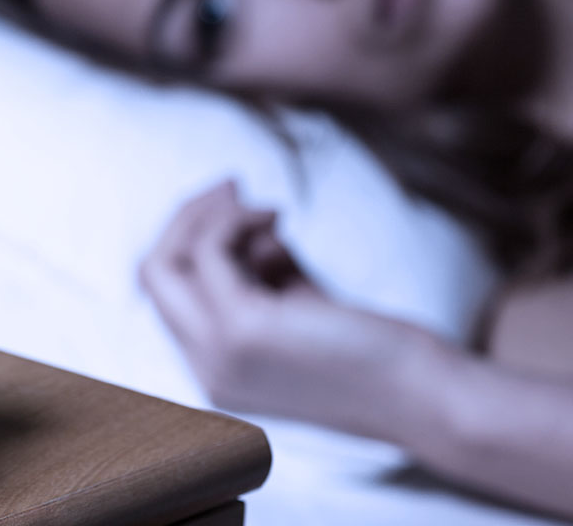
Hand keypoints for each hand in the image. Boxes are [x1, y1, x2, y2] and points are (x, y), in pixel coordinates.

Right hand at [139, 179, 439, 440]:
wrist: (427, 396)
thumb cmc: (372, 348)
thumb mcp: (297, 302)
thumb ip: (259, 268)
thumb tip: (239, 220)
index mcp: (215, 371)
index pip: (166, 294)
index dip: (190, 240)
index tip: (232, 206)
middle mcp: (206, 370)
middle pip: (155, 274)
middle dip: (186, 218)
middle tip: (231, 186)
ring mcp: (219, 355)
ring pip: (167, 260)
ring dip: (211, 215)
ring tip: (267, 207)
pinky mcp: (242, 330)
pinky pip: (210, 252)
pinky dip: (235, 221)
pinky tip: (277, 216)